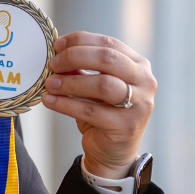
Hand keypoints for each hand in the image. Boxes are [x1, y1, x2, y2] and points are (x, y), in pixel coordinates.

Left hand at [40, 32, 154, 178]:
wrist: (113, 152)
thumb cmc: (104, 113)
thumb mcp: (93, 86)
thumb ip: (81, 68)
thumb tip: (57, 52)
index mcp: (138, 65)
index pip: (108, 44)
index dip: (80, 41)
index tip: (57, 45)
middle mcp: (144, 81)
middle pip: (107, 59)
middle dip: (75, 57)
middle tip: (53, 64)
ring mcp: (139, 104)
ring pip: (102, 84)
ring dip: (71, 82)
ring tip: (50, 83)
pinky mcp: (126, 126)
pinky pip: (91, 111)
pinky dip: (66, 104)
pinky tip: (49, 100)